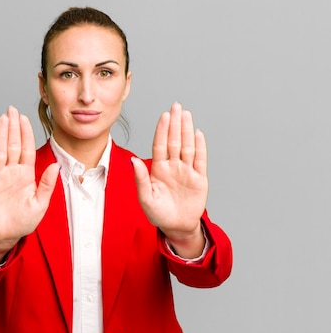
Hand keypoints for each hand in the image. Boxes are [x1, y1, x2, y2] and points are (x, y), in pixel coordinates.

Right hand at [0, 106, 58, 262]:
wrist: (5, 236)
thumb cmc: (23, 222)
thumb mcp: (40, 204)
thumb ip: (46, 185)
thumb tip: (55, 165)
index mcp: (25, 175)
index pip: (26, 149)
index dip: (26, 133)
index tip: (25, 118)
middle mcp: (11, 172)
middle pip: (12, 145)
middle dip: (13, 127)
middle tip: (12, 109)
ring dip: (1, 134)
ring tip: (2, 118)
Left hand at [131, 102, 206, 256]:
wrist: (176, 227)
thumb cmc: (158, 213)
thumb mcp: (145, 198)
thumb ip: (140, 179)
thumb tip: (133, 160)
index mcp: (158, 169)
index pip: (160, 145)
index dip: (162, 130)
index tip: (164, 116)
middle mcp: (172, 166)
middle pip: (174, 141)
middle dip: (175, 123)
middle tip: (176, 106)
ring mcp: (186, 171)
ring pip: (187, 146)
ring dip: (187, 130)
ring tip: (186, 114)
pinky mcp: (199, 179)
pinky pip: (200, 160)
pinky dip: (200, 147)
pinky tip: (198, 133)